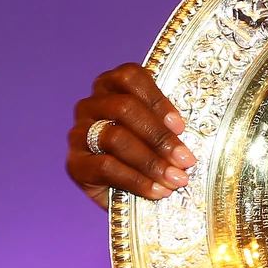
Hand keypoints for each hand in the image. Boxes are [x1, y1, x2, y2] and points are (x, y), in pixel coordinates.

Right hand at [65, 63, 196, 208]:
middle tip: (186, 160)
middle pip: (124, 108)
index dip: (157, 100)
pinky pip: (105, 167)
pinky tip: (157, 190)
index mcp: (112, 85)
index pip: (131, 77)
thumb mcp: (157, 131)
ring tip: (175, 178)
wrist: (122, 190)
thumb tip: (193, 139)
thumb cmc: (145, 150)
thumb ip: (168, 125)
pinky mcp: (75, 163)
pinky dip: (136, 180)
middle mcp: (91, 105)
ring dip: (150, 160)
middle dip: (160, 136)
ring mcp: (79, 133)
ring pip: (115, 137)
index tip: (181, 126)